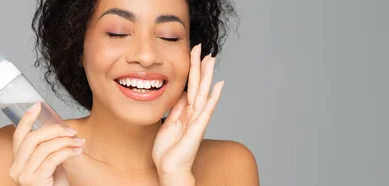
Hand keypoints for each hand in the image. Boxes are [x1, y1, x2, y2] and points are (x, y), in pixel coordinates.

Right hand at [10, 102, 83, 185]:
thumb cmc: (57, 185)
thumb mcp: (52, 164)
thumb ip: (50, 149)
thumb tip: (60, 128)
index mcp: (17, 163)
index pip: (18, 136)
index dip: (26, 119)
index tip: (37, 105)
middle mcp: (16, 169)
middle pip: (31, 139)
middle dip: (53, 130)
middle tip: (71, 130)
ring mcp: (23, 176)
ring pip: (43, 147)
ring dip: (64, 141)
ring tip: (79, 142)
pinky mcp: (34, 182)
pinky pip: (52, 159)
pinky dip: (67, 151)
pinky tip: (78, 150)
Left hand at [152, 44, 224, 184]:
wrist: (170, 169)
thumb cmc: (168, 150)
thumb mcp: (168, 124)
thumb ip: (176, 109)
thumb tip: (180, 93)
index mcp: (185, 111)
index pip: (189, 85)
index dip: (191, 69)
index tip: (193, 53)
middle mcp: (193, 112)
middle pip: (197, 84)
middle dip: (199, 65)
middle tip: (202, 47)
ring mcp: (197, 119)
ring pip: (203, 91)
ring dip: (208, 74)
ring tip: (212, 58)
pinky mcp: (198, 127)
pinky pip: (206, 109)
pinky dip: (213, 96)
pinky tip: (220, 85)